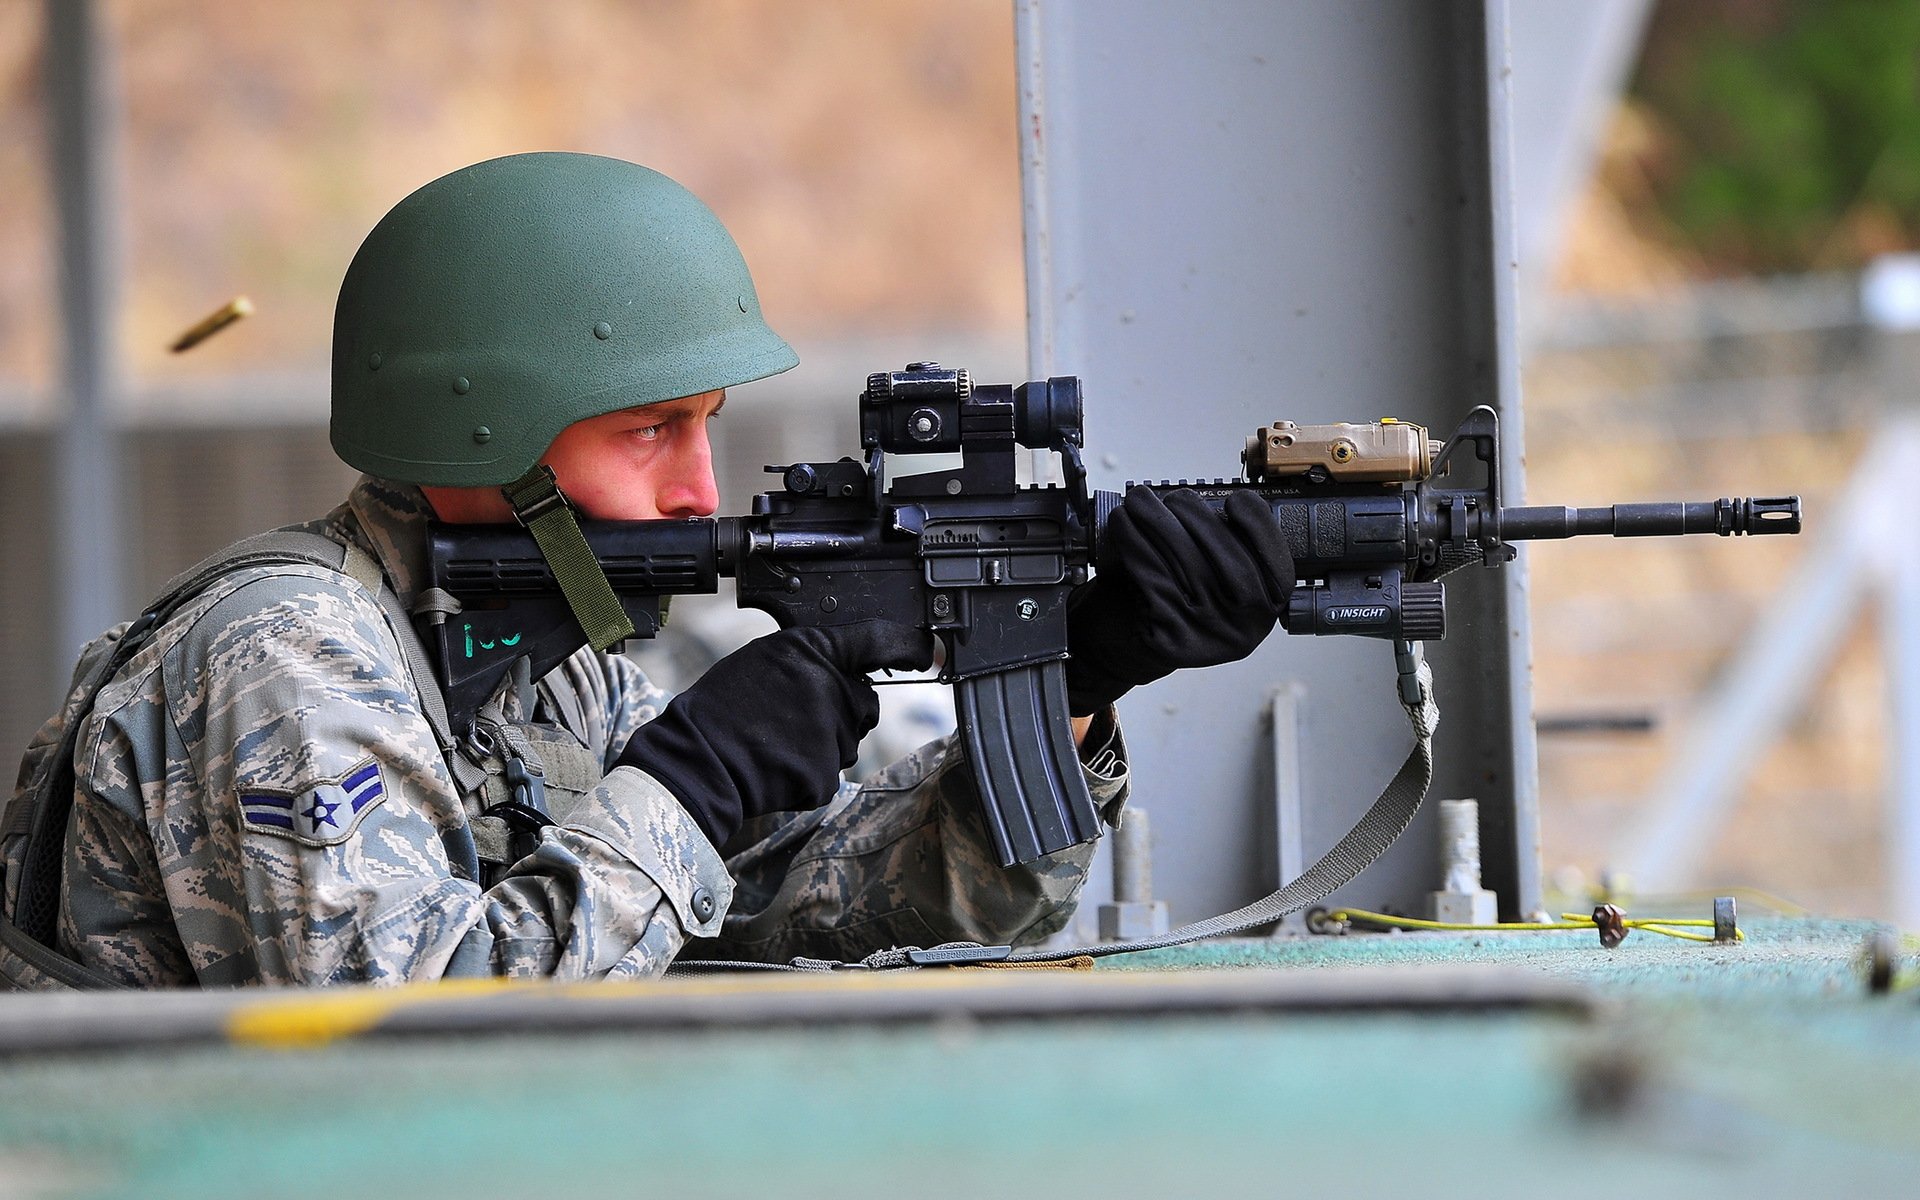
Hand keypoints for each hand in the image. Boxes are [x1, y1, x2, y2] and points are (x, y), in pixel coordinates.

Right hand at [615, 620, 933, 846]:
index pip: (877, 640)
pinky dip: (808, 772)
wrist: (698, 760)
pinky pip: (830, 771)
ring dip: (823, 742)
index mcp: (812, 651)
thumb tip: (842, 665)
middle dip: (842, 710)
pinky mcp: (826, 774)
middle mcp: (830, 688)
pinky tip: (778, 763)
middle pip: (863, 702)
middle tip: (794, 716)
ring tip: (777, 739)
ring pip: (847, 739)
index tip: (927, 651)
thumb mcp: (764, 658)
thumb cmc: (722, 706)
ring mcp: (831, 734)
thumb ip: (809, 658)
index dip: (908, 647)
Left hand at [1064, 486, 1294, 715]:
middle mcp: (1244, 628)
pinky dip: (1134, 544)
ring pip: (1188, 566)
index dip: (1260, 528)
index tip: (1236, 499)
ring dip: (1159, 522)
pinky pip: (1153, 578)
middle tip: (1175, 496)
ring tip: (1141, 500)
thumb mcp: (1216, 578)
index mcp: (1267, 609)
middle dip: (1200, 517)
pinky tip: (1124, 524)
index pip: (1278, 567)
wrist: (1131, 641)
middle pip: (1231, 563)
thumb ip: (1228, 546)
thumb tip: (1214, 502)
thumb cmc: (1179, 597)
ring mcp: (1208, 635)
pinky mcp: (1169, 637)